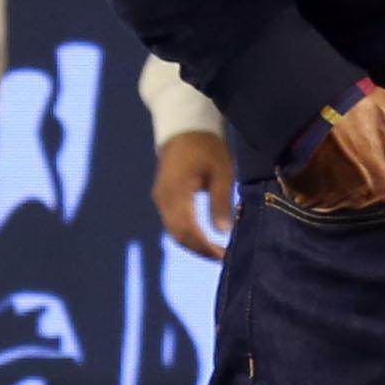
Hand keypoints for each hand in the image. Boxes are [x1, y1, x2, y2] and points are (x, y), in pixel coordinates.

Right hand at [148, 128, 235, 259]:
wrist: (184, 127)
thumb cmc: (206, 147)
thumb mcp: (221, 172)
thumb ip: (220, 202)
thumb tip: (223, 232)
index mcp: (177, 193)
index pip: (188, 230)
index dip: (205, 247)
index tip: (223, 257)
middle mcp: (163, 200)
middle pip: (178, 235)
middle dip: (200, 250)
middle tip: (222, 258)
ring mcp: (160, 199)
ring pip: (174, 231)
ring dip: (193, 244)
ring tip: (215, 251)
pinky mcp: (162, 197)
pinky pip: (172, 222)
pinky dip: (187, 234)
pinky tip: (204, 238)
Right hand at [273, 82, 384, 214]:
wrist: (320, 103)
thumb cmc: (380, 111)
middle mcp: (378, 204)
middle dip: (384, 189)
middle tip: (374, 163)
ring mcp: (344, 205)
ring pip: (356, 205)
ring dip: (355, 191)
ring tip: (350, 165)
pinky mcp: (315, 202)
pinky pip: (325, 206)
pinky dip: (327, 193)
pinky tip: (328, 173)